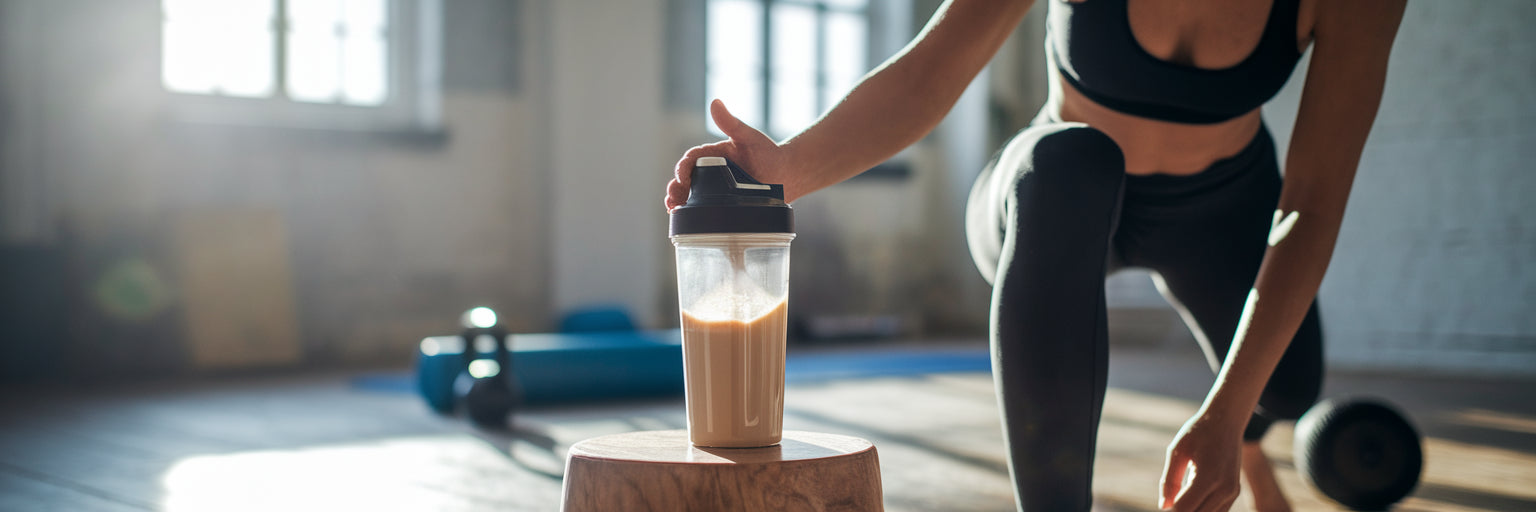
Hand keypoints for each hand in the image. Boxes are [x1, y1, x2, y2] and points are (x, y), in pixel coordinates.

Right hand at [665, 99, 791, 211]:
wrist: (787, 175)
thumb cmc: (768, 153)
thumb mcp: (748, 136)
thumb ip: (731, 122)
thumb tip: (715, 102)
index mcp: (712, 155)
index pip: (691, 160)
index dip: (683, 168)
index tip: (682, 177)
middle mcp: (710, 172)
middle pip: (685, 180)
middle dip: (675, 188)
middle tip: (672, 197)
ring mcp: (716, 190)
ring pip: (690, 196)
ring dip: (678, 202)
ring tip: (673, 209)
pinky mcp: (723, 205)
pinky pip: (704, 210)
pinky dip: (692, 215)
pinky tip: (685, 221)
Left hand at [1159, 411, 1242, 510]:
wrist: (1226, 421)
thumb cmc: (1198, 433)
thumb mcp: (1177, 451)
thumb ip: (1169, 480)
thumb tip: (1164, 507)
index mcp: (1208, 477)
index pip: (1184, 509)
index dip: (1170, 511)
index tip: (1162, 505)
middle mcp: (1224, 489)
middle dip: (1179, 511)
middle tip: (1169, 502)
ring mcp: (1232, 492)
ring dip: (1192, 511)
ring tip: (1178, 500)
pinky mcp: (1234, 493)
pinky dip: (1203, 510)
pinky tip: (1190, 501)